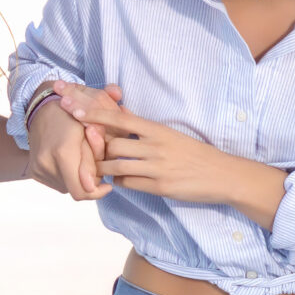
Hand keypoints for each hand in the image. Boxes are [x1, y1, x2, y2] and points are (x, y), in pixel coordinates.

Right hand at [26, 82, 119, 198]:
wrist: (41, 108)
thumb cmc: (72, 113)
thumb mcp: (91, 130)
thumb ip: (94, 159)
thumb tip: (94, 188)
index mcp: (63, 152)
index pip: (83, 191)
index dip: (98, 192)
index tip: (107, 184)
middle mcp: (47, 164)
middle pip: (77, 189)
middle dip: (89, 180)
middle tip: (94, 163)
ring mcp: (38, 169)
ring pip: (68, 187)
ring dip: (77, 177)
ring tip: (79, 157)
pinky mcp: (34, 172)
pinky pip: (57, 182)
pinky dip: (66, 175)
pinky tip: (68, 159)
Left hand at [72, 95, 282, 225]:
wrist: (221, 174)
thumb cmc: (193, 152)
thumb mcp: (169, 134)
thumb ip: (143, 126)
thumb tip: (119, 110)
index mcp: (157, 129)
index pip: (119, 119)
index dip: (94, 113)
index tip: (72, 108)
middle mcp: (155, 146)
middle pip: (112, 145)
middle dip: (94, 148)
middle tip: (82, 148)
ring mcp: (157, 167)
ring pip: (116, 166)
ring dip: (102, 168)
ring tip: (96, 168)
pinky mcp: (159, 186)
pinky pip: (128, 183)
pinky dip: (118, 181)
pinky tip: (116, 180)